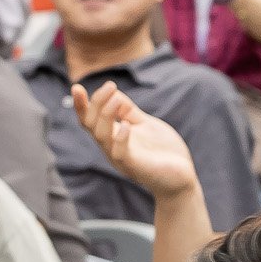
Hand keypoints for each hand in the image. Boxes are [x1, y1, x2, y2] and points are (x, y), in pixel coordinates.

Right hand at [72, 81, 200, 198]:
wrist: (183, 175)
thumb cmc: (162, 150)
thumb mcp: (144, 124)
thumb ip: (128, 110)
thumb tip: (113, 92)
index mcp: (111, 136)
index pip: (88, 119)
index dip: (81, 104)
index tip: (77, 87)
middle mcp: (111, 147)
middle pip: (91, 125)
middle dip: (96, 103)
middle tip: (110, 86)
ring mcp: (121, 159)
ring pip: (102, 136)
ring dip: (106, 115)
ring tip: (116, 98)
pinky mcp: (135, 167)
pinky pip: (120, 153)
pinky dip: (121, 138)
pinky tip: (127, 124)